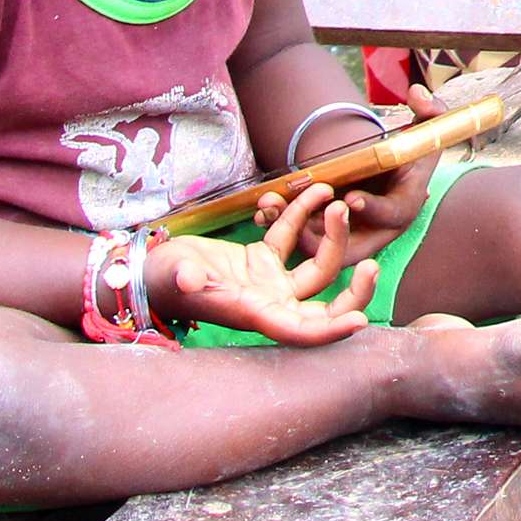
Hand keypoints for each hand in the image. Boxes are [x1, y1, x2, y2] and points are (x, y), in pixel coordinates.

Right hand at [160, 184, 375, 344]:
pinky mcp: (263, 260)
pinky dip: (304, 215)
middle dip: (353, 293)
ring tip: (337, 202)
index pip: (300, 331)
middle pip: (324, 308)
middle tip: (371, 265)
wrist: (149, 269)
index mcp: (255, 315)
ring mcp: (269, 282)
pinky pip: (293, 238)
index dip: (330, 331)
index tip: (360, 321)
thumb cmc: (161, 279)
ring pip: (318, 269)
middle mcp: (270, 303)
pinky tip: (315, 188)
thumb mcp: (174, 277)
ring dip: (333, 238)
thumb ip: (186, 279)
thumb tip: (193, 278)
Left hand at [256, 85, 445, 261]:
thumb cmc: (411, 153)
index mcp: (406, 205)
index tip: (350, 199)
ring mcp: (351, 235)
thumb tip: (416, 93)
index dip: (373, 209)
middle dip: (321, 234)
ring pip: (320, 246)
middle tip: (301, 214)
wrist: (394, 171)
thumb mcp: (427, 130)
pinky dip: (283, 226)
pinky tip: (263, 209)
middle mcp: (378, 229)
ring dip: (292, 229)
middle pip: (351, 246)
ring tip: (270, 205)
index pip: (393, 214)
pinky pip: (305, 238)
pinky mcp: (328, 233)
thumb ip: (431, 110)